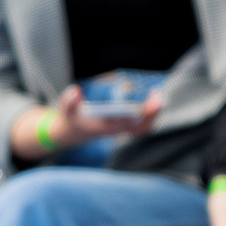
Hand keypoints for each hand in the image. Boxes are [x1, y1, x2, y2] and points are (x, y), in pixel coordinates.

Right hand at [29, 86, 160, 155]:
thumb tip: (75, 91)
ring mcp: (121, 130)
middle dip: (152, 113)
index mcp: (106, 127)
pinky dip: (149, 116)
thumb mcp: (67, 110)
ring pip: (144, 128)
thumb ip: (69, 101)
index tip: (149, 103)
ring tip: (157, 96)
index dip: (141, 115)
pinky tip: (151, 102)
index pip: (129, 124)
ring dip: (153, 114)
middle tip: (158, 96)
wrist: (72, 133)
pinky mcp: (122, 127)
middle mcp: (116, 130)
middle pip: (142, 128)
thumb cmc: (72, 120)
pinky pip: (141, 125)